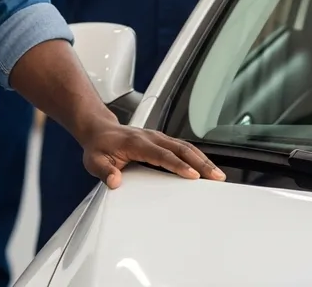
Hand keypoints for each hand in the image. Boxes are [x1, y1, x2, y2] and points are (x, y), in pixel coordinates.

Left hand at [81, 122, 225, 188]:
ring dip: (202, 159)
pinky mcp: (161, 140)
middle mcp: (150, 137)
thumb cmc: (98, 147)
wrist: (98, 130)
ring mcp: (157, 137)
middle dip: (200, 162)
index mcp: (135, 142)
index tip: (192, 175)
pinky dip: (197, 157)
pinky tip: (207, 168)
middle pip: (179, 148)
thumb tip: (115, 181)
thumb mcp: (93, 161)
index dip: (177, 165)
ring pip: (184, 146)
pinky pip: (182, 147)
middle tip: (216, 177)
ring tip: (218, 175)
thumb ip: (104, 171)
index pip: (160, 154)